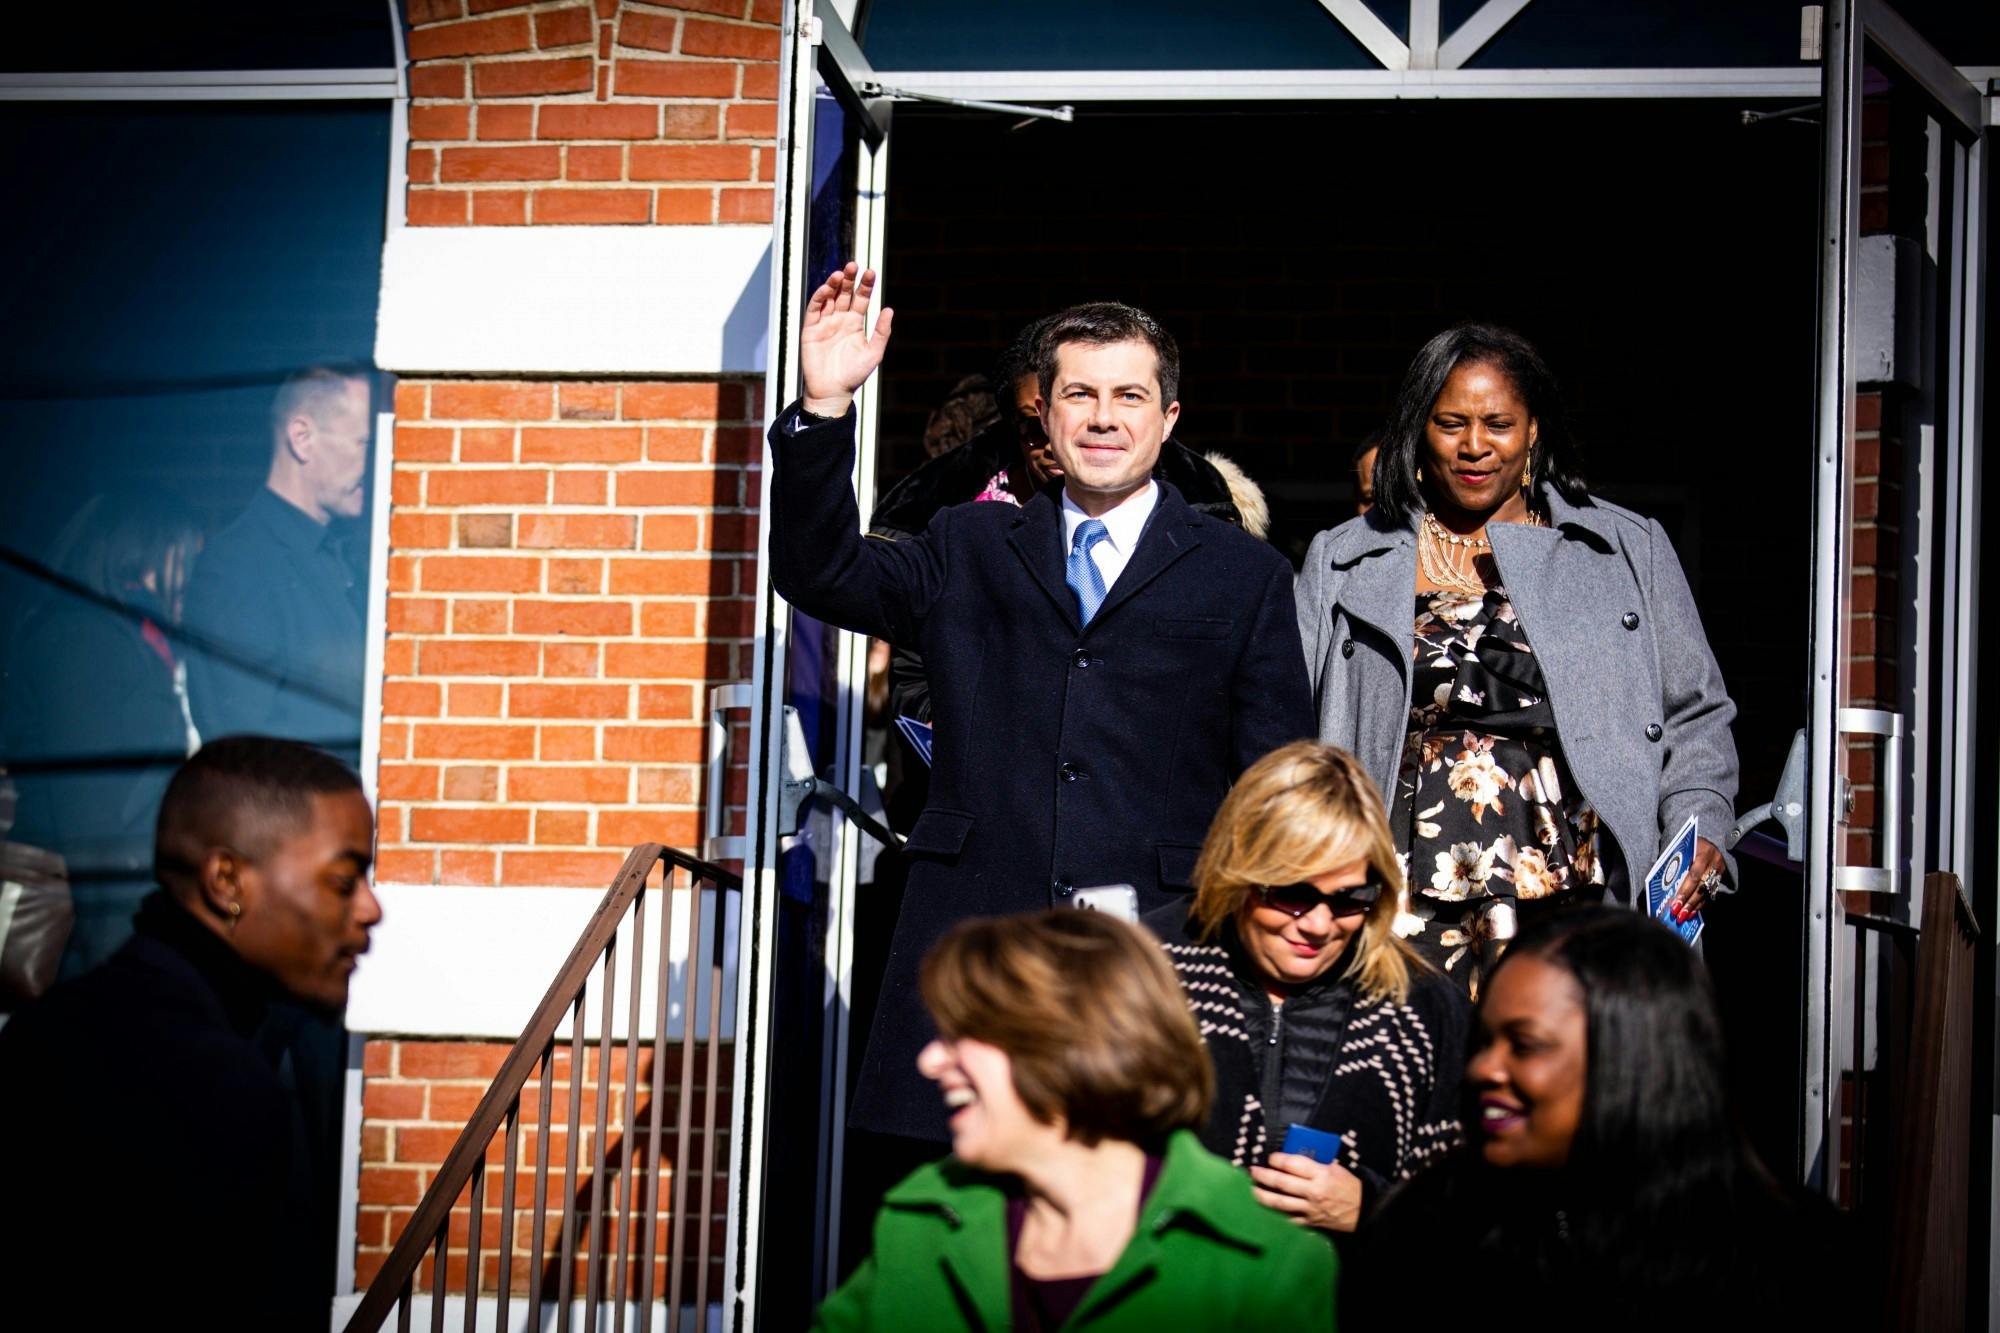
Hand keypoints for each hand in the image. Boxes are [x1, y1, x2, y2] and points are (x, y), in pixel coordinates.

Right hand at [800, 262, 893, 416]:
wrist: (832, 391)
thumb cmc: (854, 374)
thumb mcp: (873, 353)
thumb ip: (881, 332)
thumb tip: (889, 309)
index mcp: (855, 323)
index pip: (861, 298)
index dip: (865, 285)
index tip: (871, 272)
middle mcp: (840, 319)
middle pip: (844, 293)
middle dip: (849, 279)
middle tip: (854, 265)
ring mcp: (825, 323)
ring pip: (829, 297)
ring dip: (833, 284)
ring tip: (840, 274)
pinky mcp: (810, 329)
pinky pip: (814, 309)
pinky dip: (819, 297)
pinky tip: (826, 288)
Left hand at [1248, 1152, 1362, 1232]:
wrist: (1364, 1211)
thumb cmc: (1349, 1186)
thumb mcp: (1335, 1168)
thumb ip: (1315, 1163)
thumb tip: (1295, 1157)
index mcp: (1321, 1174)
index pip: (1293, 1164)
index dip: (1278, 1159)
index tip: (1270, 1158)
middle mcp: (1313, 1192)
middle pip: (1282, 1183)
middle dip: (1264, 1176)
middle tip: (1253, 1171)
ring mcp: (1310, 1209)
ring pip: (1280, 1203)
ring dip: (1262, 1196)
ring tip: (1251, 1190)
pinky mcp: (1310, 1222)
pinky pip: (1288, 1220)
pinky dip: (1275, 1215)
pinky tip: (1264, 1210)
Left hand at [1670, 836, 1726, 921]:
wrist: (1708, 839)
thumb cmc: (1688, 844)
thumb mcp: (1681, 847)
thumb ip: (1673, 861)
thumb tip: (1658, 880)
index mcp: (1704, 852)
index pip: (1693, 875)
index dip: (1684, 891)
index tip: (1674, 903)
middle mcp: (1714, 862)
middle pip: (1701, 886)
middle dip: (1688, 902)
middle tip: (1677, 914)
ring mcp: (1719, 870)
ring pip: (1706, 892)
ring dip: (1693, 906)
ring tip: (1683, 917)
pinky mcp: (1720, 877)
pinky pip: (1710, 894)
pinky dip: (1700, 904)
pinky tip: (1691, 912)